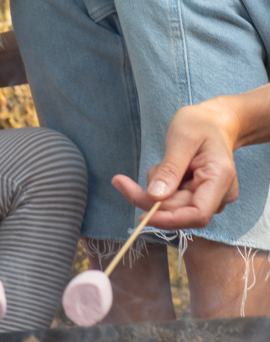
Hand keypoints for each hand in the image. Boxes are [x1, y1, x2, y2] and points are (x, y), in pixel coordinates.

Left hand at [112, 99, 239, 229]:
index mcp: (220, 178)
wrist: (212, 122)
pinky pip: (175, 199)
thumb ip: (170, 169)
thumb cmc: (199, 124)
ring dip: (157, 190)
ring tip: (160, 163)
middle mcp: (220, 194)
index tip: (141, 216)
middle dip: (150, 200)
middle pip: (181, 211)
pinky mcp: (200, 196)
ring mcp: (212, 197)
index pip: (198, 214)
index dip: (169, 219)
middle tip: (120, 182)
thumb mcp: (181, 139)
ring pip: (174, 206)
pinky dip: (162, 187)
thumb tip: (156, 197)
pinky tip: (164, 169)